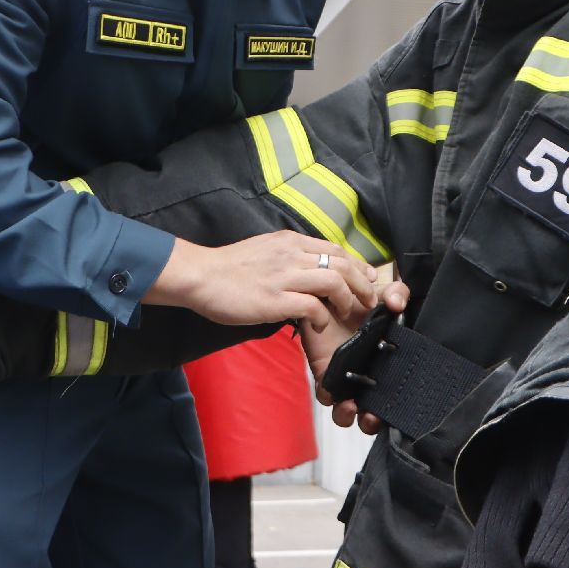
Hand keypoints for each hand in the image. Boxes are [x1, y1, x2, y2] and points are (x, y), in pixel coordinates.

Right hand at [144, 230, 378, 331]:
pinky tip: (320, 325)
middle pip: (342, 263)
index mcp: (290, 241)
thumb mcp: (264, 249)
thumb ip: (287, 255)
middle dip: (362, 283)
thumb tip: (306, 267)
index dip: (356, 265)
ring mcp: (284, 276)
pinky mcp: (276, 299)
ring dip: (348, 299)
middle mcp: (292, 254)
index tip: (365, 279)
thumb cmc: (228, 268)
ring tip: (350, 313)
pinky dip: (323, 318)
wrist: (200, 276)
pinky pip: (313, 306)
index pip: (334, 248)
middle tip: (368, 300)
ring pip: (334, 281)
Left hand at [305, 280, 408, 434]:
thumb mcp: (383, 293)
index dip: (394, 409)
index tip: (392, 410)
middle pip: (372, 412)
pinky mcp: (325, 372)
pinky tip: (331, 389)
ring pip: (346, 410)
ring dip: (348, 415)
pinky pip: (326, 393)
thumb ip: (396, 293)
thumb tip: (395, 303)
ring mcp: (346, 377)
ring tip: (350, 406)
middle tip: (371, 416)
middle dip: (371, 421)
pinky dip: (329, 395)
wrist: (327, 295)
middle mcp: (368, 376)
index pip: (395, 396)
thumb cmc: (360, 299)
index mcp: (387, 364)